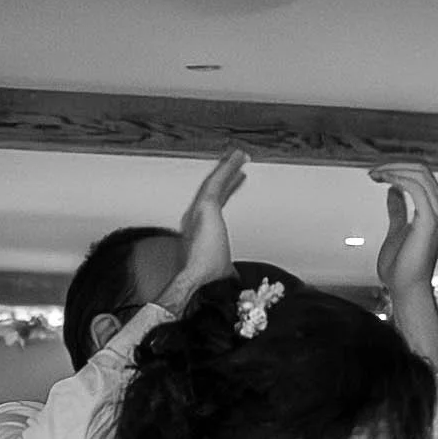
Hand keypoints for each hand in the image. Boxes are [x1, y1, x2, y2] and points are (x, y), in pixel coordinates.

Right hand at [166, 151, 248, 309]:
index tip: (237, 181)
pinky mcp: (206, 206)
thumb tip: (235, 282)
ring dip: (228, 167)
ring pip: (216, 183)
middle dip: (226, 176)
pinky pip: (218, 181)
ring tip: (240, 154)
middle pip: (215, 192)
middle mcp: (197, 219)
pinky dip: (228, 168)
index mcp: (201, 233)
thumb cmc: (207, 283)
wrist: (199, 284)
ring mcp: (200, 211)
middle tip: (237, 162)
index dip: (226, 192)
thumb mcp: (222, 274)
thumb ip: (226, 273)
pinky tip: (238, 157)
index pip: (216, 206)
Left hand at [372, 163, 437, 297]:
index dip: (398, 168)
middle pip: (422, 169)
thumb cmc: (402, 266)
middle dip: (394, 165)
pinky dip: (397, 178)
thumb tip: (392, 190)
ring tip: (374, 175)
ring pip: (420, 174)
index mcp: (436, 209)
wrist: (405, 288)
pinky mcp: (429, 220)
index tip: (376, 173)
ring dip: (393, 169)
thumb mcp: (397, 229)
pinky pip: (415, 187)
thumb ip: (398, 210)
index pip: (422, 175)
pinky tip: (383, 181)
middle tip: (372, 172)